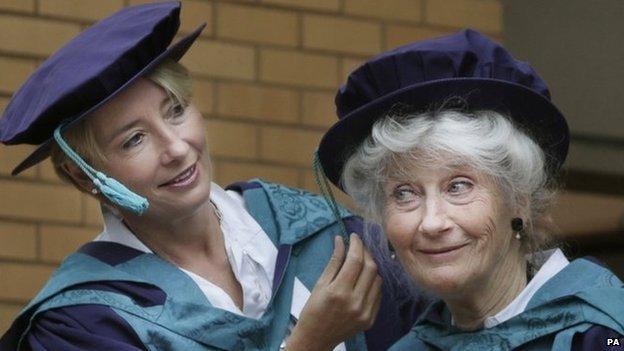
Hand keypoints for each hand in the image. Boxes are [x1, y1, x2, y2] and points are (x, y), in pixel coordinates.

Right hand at [285, 233, 382, 350]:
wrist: (316, 338)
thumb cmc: (313, 310)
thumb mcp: (320, 284)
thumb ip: (334, 262)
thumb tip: (341, 240)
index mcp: (339, 292)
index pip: (355, 260)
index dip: (356, 245)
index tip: (354, 236)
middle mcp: (355, 302)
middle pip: (370, 268)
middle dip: (365, 253)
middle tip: (358, 247)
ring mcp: (365, 312)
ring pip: (378, 280)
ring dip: (371, 267)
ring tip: (361, 263)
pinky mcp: (371, 319)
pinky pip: (378, 294)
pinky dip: (373, 283)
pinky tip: (364, 279)